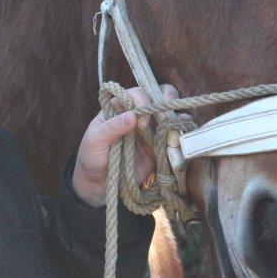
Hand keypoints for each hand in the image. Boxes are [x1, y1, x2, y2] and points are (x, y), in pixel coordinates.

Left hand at [71, 84, 177, 206]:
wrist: (99, 183)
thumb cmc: (92, 156)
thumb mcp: (95, 141)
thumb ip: (111, 127)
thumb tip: (132, 116)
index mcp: (119, 108)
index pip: (135, 94)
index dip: (142, 102)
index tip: (141, 122)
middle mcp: (137, 115)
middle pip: (156, 95)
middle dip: (166, 97)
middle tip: (167, 108)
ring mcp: (150, 129)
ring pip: (168, 112)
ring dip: (176, 112)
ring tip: (182, 119)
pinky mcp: (158, 145)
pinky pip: (173, 135)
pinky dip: (181, 132)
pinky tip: (184, 133)